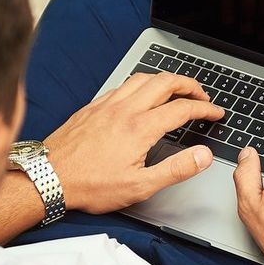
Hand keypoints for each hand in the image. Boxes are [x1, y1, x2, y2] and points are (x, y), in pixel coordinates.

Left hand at [45, 73, 225, 212]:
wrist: (48, 177)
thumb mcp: (139, 187)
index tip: (215, 113)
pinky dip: (141, 83)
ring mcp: (107, 104)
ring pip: (143, 77)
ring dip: (166, 79)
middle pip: (166, 82)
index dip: (205, 108)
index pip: (182, 108)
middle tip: (202, 96)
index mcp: (140, 128)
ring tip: (177, 90)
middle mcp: (124, 109)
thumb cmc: (88, 185)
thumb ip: (175, 169)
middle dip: (190, 85)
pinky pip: (123, 84)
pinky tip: (142, 94)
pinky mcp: (93, 106)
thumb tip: (202, 155)